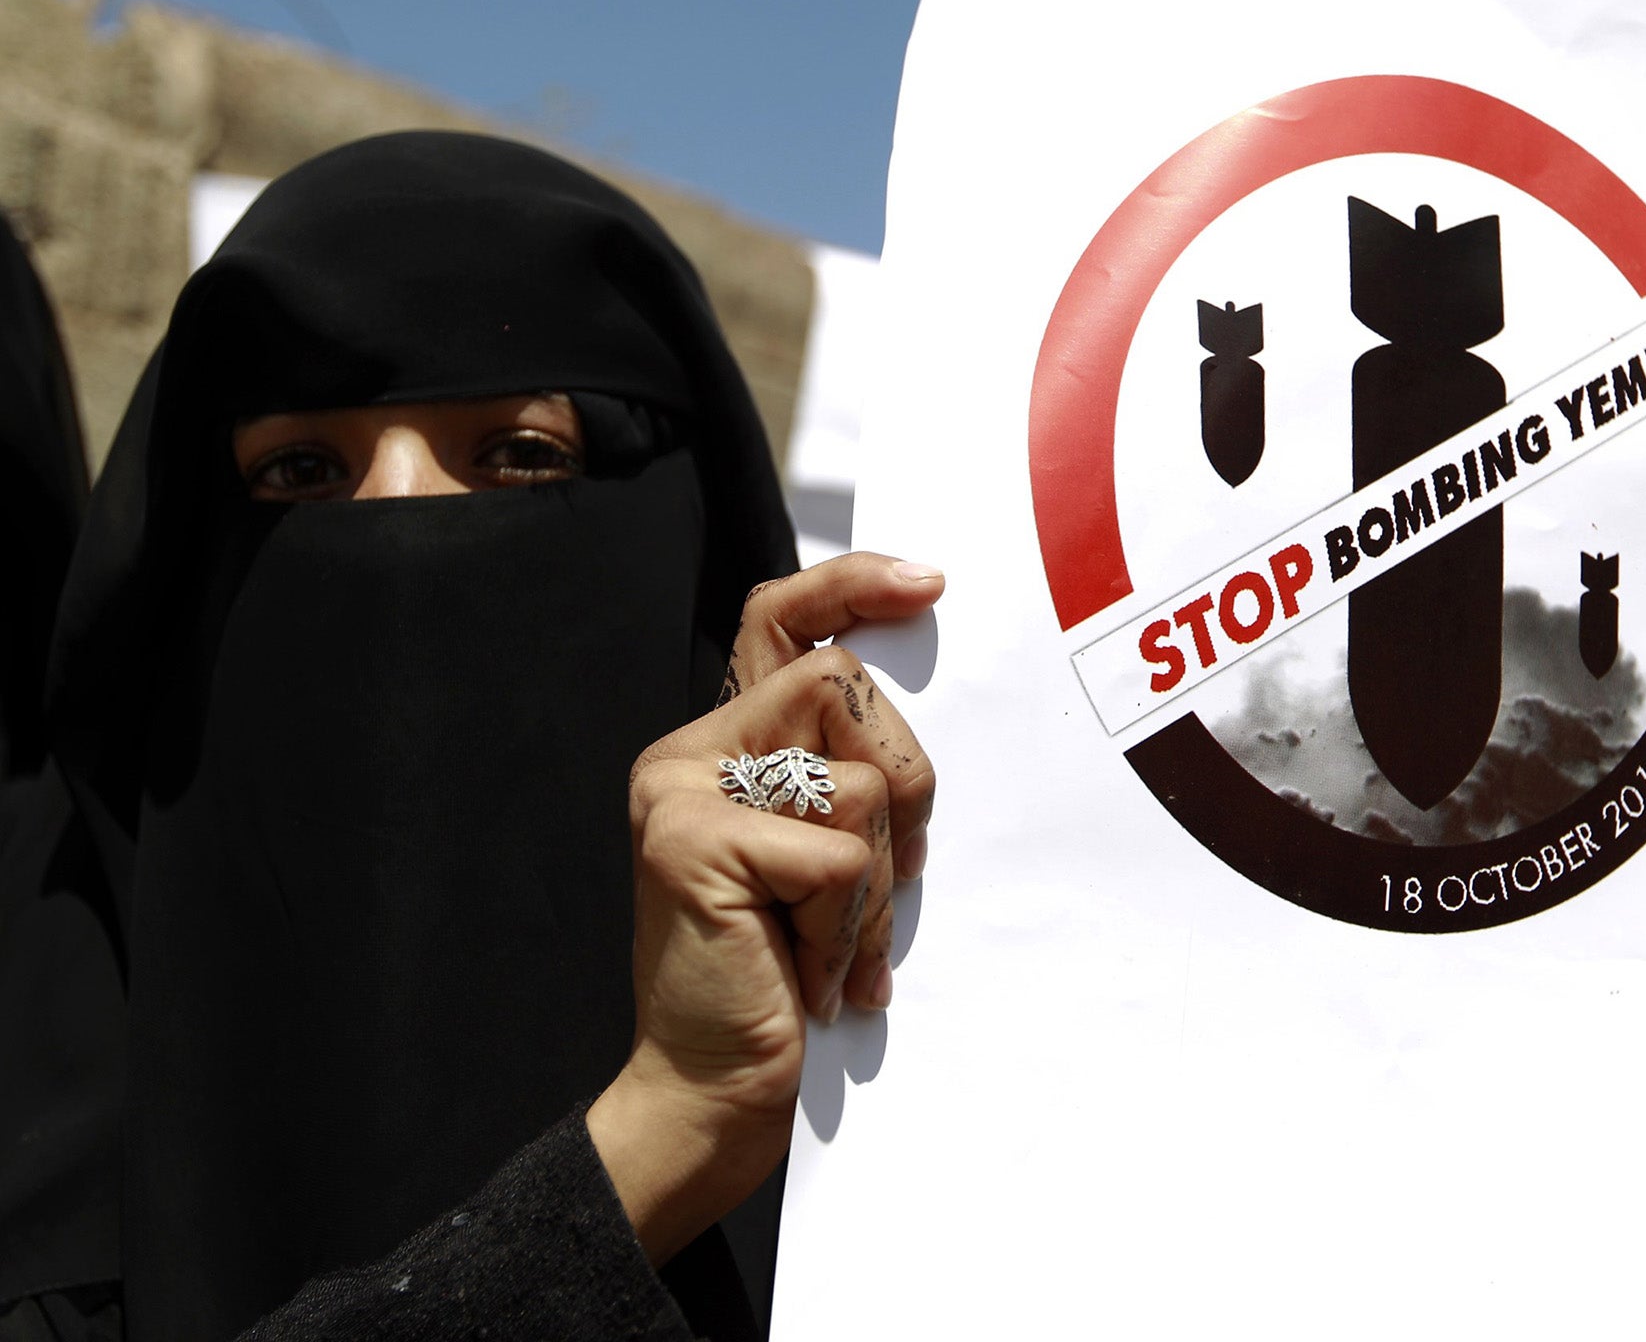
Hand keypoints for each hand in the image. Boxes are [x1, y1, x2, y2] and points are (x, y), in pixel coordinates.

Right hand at [588, 558, 940, 1262]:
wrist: (710, 1095)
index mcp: (718, 745)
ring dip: (875, 884)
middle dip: (906, 784)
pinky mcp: (695, 842)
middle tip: (889, 878)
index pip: (779, 620)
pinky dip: (852, 928)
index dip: (853, 586)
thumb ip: (839, 776)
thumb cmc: (783, 978)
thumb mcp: (823, 858)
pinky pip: (842, 853)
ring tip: (833, 945)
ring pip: (860, 778)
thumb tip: (915, 705)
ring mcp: (682, 793)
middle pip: (845, 687)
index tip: (929, 584)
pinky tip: (815, 977)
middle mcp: (687, 752)